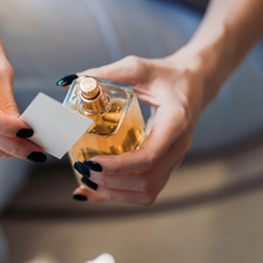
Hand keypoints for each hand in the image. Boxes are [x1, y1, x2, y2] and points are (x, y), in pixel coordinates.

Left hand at [70, 52, 212, 204]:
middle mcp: (178, 146)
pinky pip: (146, 190)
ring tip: (88, 181)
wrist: (194, 83)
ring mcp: (174, 159)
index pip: (149, 156)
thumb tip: (68, 81)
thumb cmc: (165, 75)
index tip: (93, 162)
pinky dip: (120, 195)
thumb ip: (104, 73)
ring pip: (148, 192)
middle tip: (84, 170)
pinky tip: (95, 192)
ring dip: (116, 193)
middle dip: (112, 182)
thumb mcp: (136, 67)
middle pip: (147, 180)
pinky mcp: (166, 166)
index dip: (119, 166)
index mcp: (175, 121)